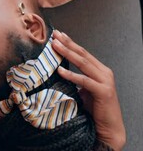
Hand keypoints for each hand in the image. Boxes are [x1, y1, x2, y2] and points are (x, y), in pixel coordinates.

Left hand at [52, 30, 125, 149]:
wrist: (108, 128)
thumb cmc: (94, 109)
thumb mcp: (84, 90)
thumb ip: (76, 80)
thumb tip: (59, 71)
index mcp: (99, 71)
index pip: (83, 53)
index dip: (70, 43)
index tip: (58, 35)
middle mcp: (104, 73)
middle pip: (83, 54)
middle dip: (68, 43)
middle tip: (55, 35)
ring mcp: (105, 81)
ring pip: (83, 63)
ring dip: (68, 53)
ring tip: (55, 46)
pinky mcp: (103, 92)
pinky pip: (84, 81)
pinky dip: (71, 75)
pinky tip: (60, 70)